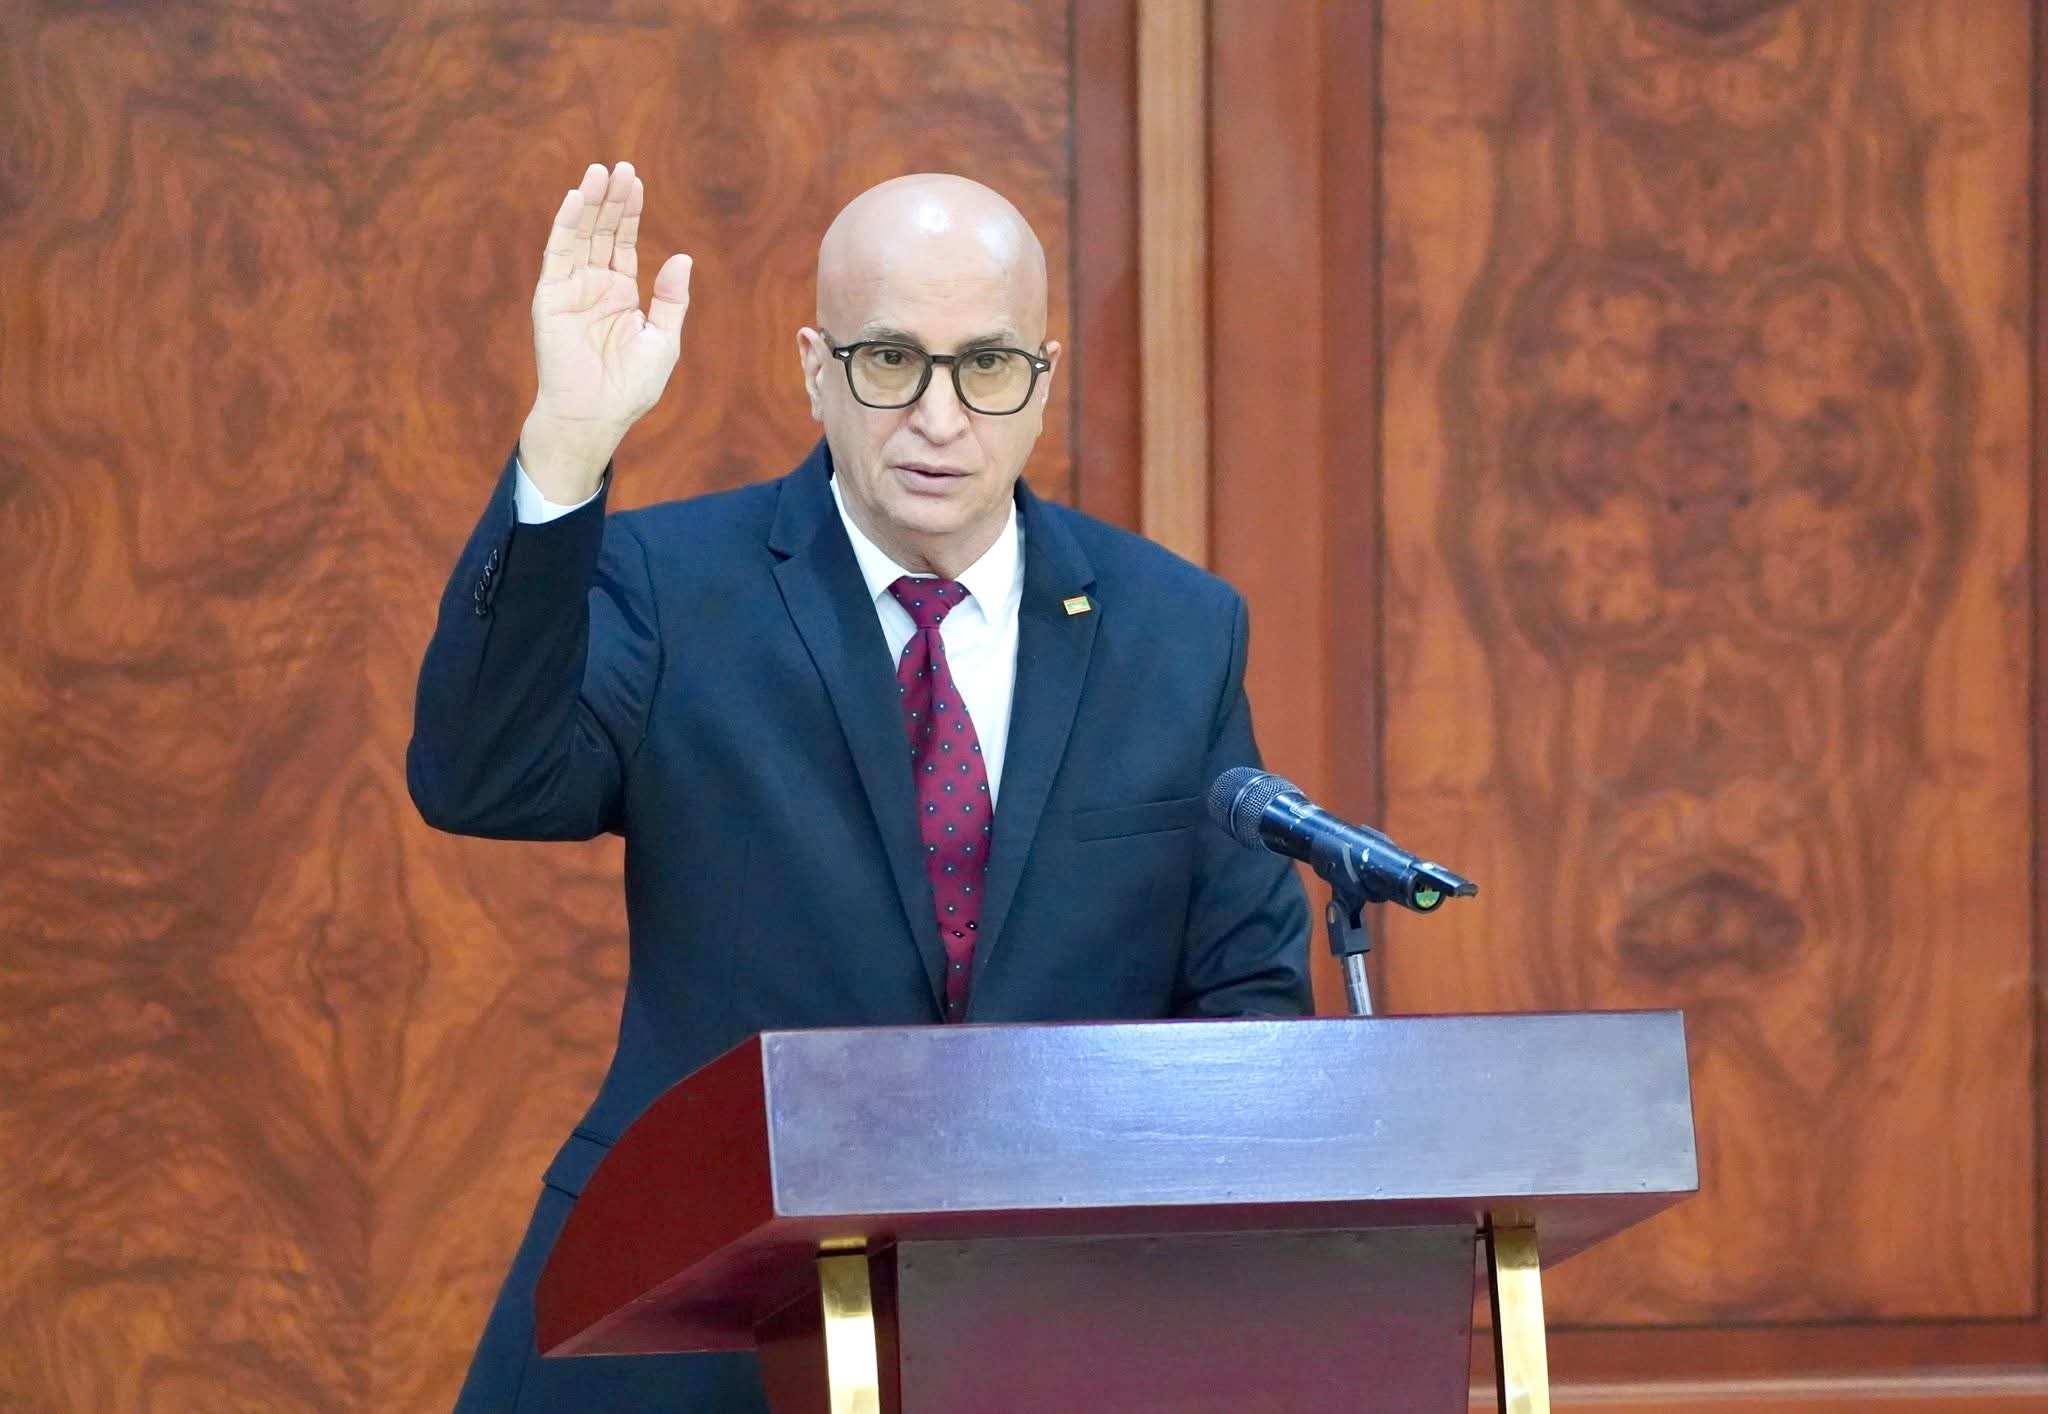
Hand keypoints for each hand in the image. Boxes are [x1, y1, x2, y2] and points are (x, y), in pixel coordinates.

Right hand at [519, 161, 692, 502]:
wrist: (596, 415)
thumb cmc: (630, 386)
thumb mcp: (663, 339)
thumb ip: (671, 298)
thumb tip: (682, 257)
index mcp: (620, 294)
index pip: (623, 242)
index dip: (628, 212)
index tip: (635, 180)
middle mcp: (594, 286)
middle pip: (602, 232)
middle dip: (611, 199)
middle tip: (620, 166)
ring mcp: (571, 289)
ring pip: (580, 236)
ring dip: (589, 204)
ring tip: (599, 171)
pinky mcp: (550, 297)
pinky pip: (558, 254)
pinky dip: (566, 226)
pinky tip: (577, 200)